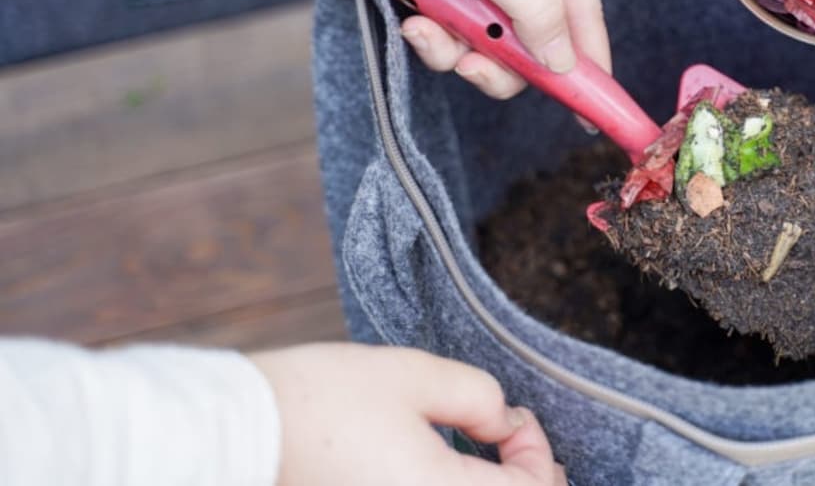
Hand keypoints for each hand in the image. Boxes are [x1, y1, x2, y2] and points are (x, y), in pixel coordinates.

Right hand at [251, 343, 565, 485]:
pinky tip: (444, 475)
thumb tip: (506, 424)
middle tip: (512, 445)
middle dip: (524, 482)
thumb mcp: (414, 376)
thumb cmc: (320, 401)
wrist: (239, 434)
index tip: (515, 419)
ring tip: (488, 464)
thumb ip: (480, 397)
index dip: (538, 452)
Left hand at [264, 0, 609, 99]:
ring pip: (485, 34)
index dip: (587, 60)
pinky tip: (409, 16)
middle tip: (474, 68)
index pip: (582, 8)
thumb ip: (535, 12)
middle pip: (532, 31)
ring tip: (425, 29)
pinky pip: (450, 21)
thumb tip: (565, 60)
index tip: (589, 111)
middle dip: (500, 55)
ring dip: (455, 42)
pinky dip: (431, 26)